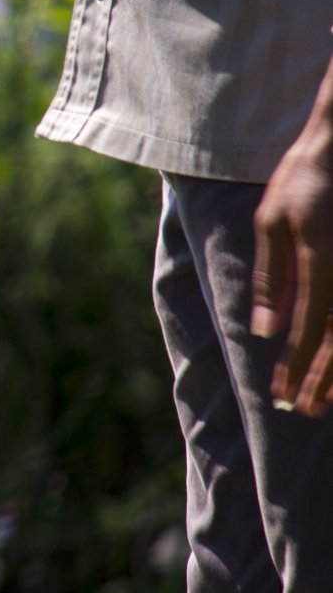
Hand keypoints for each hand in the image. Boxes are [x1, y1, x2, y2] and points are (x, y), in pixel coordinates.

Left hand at [251, 108, 332, 414]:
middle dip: (321, 381)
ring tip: (331, 401)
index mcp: (321, 264)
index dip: (293, 369)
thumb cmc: (305, 179)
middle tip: (304, 413)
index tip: (282, 399)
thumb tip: (267, 331)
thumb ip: (271, 278)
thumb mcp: (271, 221)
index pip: (303, 332)